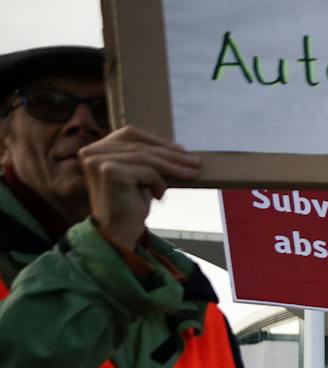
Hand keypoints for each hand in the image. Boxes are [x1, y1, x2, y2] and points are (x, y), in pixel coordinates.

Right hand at [78, 126, 200, 250]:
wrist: (119, 233)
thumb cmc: (129, 207)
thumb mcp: (138, 177)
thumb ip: (146, 160)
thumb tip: (178, 150)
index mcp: (95, 149)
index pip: (130, 134)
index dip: (156, 140)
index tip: (180, 149)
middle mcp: (91, 152)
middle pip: (140, 146)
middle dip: (171, 154)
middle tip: (196, 162)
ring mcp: (98, 161)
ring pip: (147, 158)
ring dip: (174, 167)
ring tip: (192, 174)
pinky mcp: (110, 172)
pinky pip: (148, 172)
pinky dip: (159, 184)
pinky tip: (159, 196)